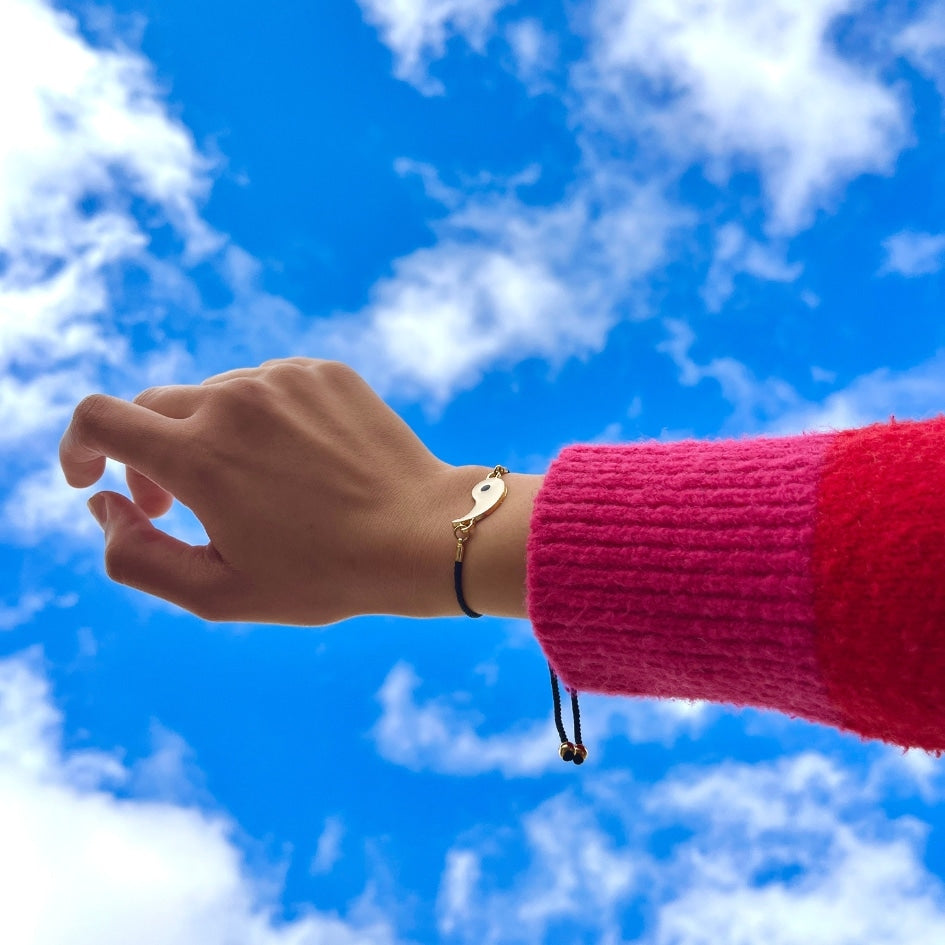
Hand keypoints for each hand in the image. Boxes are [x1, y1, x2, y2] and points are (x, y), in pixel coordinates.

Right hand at [59, 359, 537, 624]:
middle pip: (154, 408)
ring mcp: (282, 377)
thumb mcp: (217, 592)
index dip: (79, 446)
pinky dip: (262, 421)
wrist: (422, 534)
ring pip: (214, 397)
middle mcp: (233, 399)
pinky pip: (267, 387)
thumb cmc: (323, 575)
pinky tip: (300, 465)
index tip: (92, 476)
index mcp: (198, 455)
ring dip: (212, 438)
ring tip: (257, 491)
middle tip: (180, 505)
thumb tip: (103, 504)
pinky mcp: (322, 370)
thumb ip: (134, 555)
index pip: (98, 418)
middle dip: (150, 456)